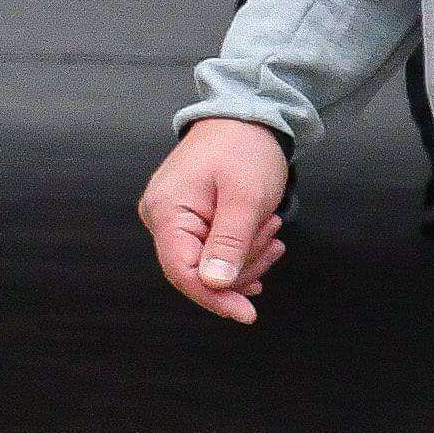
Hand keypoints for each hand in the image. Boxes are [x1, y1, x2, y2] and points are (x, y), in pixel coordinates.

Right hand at [138, 117, 290, 324]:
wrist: (245, 118)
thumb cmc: (244, 149)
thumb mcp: (245, 198)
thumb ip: (229, 244)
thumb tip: (214, 284)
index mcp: (167, 212)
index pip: (182, 272)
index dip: (214, 298)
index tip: (246, 314)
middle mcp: (160, 219)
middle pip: (197, 271)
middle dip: (242, 264)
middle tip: (273, 236)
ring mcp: (171, 219)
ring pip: (208, 264)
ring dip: (247, 254)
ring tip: (269, 226)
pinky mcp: (186, 219)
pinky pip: (211, 251)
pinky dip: (240, 251)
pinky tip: (260, 237)